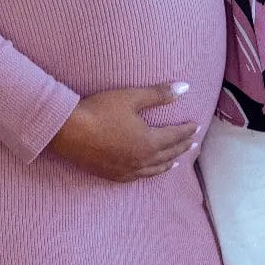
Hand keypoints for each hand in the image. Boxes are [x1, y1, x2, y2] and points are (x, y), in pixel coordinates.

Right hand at [47, 83, 201, 182]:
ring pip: (155, 169)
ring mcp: (126, 170)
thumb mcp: (132, 97)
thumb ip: (159, 94)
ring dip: (169, 163)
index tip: (196, 125)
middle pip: (168, 154)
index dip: (187, 130)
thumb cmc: (100, 110)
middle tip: (193, 142)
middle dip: (182, 147)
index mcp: (149, 142)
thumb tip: (185, 87)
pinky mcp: (112, 175)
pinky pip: (138, 177)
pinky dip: (150, 173)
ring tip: (177, 161)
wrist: (68, 131)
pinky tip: (148, 171)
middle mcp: (141, 160)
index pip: (175, 136)